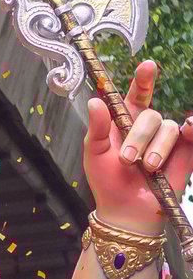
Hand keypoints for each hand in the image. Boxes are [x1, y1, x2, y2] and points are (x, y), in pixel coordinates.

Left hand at [84, 60, 192, 233]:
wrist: (126, 211)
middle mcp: (148, 126)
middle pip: (150, 115)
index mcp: (126, 120)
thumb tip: (94, 100)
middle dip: (138, 137)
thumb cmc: (107, 182)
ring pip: (167, 128)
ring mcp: (167, 138)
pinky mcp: (184, 152)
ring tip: (147, 169)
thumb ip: (97, 127)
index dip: (143, 79)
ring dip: (155, 149)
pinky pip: (191, 134)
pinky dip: (192, 129)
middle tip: (127, 160)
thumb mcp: (95, 154)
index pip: (138, 93)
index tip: (147, 67)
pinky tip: (189, 126)